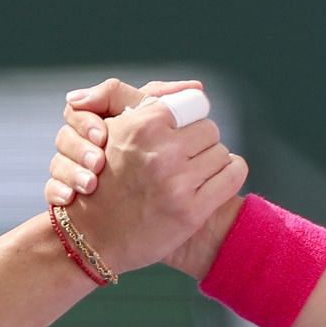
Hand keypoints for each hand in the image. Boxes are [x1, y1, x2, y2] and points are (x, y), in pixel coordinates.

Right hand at [45, 77, 244, 277]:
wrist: (92, 237)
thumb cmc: (103, 180)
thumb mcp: (112, 131)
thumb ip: (148, 102)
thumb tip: (198, 89)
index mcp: (141, 126)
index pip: (191, 105)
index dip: (188, 118)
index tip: (184, 129)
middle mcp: (160, 153)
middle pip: (209, 129)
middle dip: (200, 142)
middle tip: (186, 156)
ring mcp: (177, 184)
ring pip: (222, 153)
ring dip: (212, 162)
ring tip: (194, 173)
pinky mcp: (191, 212)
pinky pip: (233, 176)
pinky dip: (230, 174)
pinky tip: (217, 180)